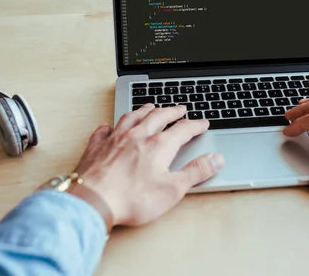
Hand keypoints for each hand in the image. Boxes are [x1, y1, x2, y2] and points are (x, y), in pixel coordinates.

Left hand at [73, 103, 223, 227]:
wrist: (93, 201)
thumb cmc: (132, 198)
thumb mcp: (173, 189)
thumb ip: (196, 172)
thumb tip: (215, 159)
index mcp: (159, 145)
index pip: (183, 129)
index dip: (195, 125)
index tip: (202, 123)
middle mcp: (138, 136)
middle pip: (158, 117)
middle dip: (172, 112)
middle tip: (180, 109)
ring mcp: (115, 139)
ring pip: (132, 117)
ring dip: (144, 110)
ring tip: (150, 107)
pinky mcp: (97, 148)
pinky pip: (104, 131)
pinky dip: (109, 126)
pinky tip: (109, 126)